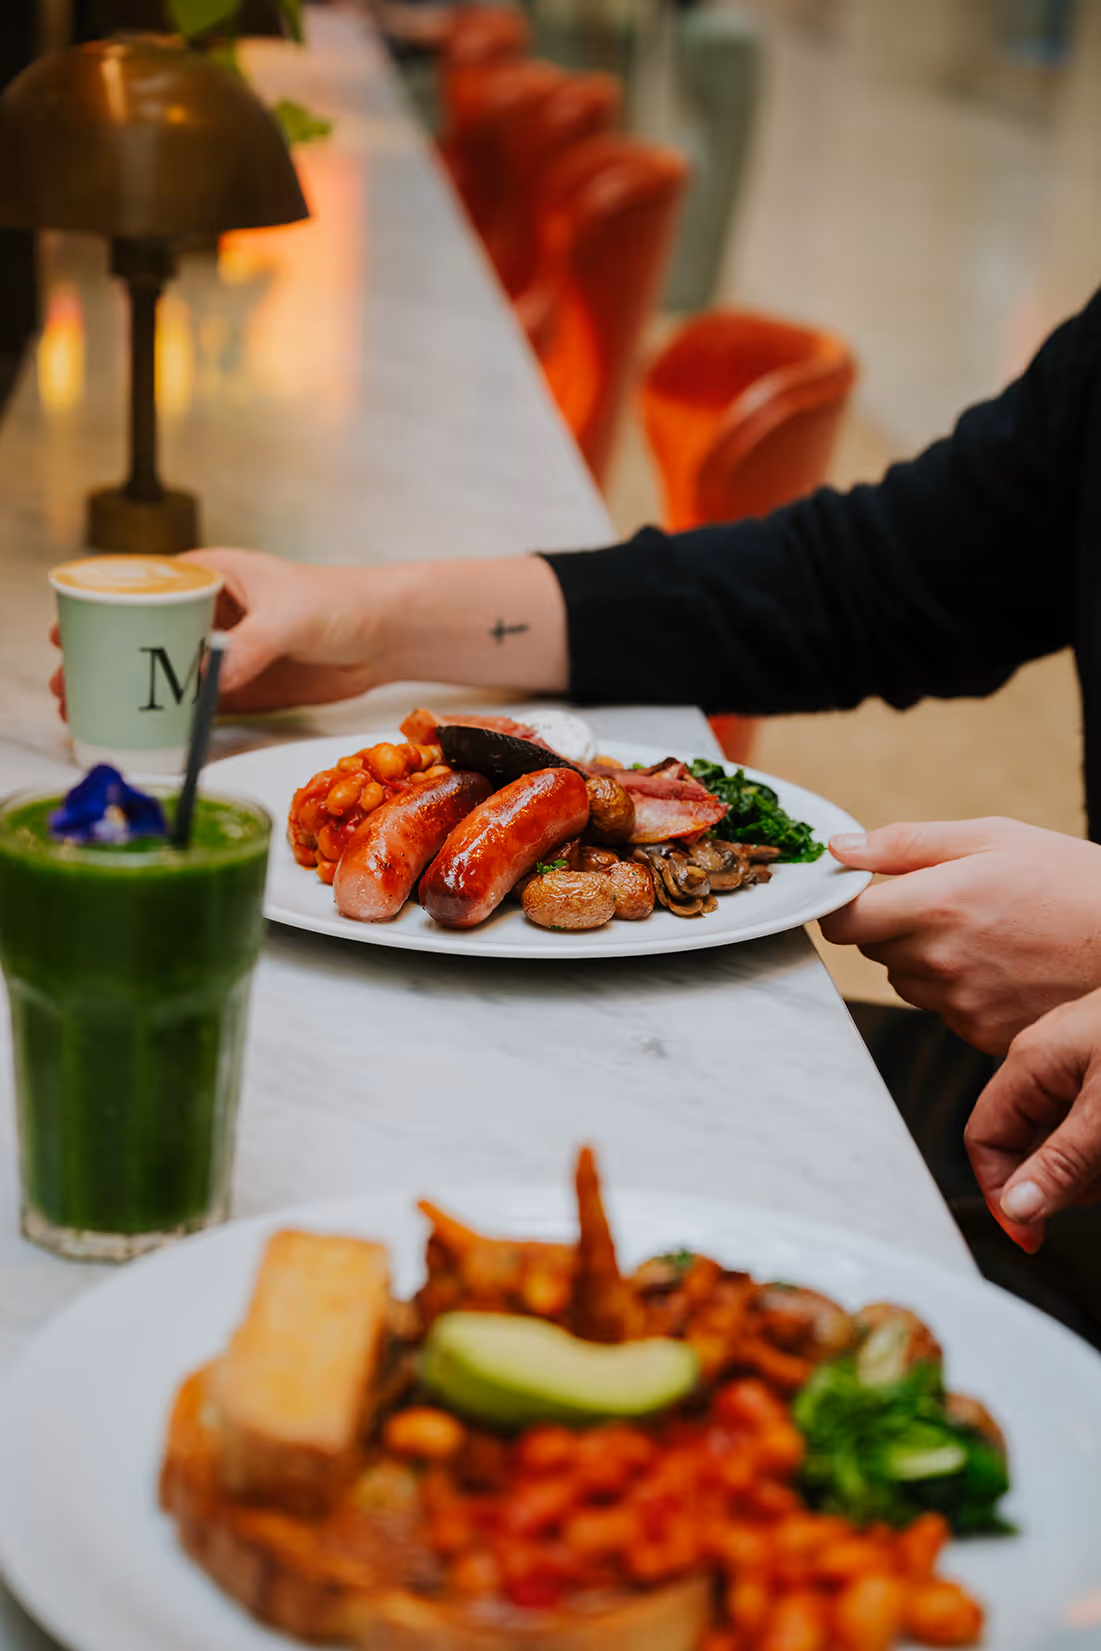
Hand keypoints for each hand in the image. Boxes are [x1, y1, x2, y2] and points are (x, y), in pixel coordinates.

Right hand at [49, 549, 385, 720]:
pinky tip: (145, 733)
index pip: (145, 590)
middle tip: (69, 685)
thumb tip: (210, 680)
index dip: (104, 612)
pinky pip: (198, 703)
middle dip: (106, 658)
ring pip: (166, 672)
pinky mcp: (243, 687)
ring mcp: (225, 651)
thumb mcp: (288, 619)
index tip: (70, 632)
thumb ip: (248, 648)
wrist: (386, 636)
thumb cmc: (341, 603)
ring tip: (90, 713)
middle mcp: (212, 613)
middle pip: (144, 635)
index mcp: (213, 576)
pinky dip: (172, 717)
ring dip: (131, 692)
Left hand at [820, 818, 1100, 1053]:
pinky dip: (960, 991)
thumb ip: (905, 845)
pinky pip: (944, 1011)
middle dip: (894, 927)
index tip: (857, 897)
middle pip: (873, 951)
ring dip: (926, 960)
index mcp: (937, 905)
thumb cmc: (1072, 881)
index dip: (842, 907)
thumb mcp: (992, 837)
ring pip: (907, 981)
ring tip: (986, 936)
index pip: (843, 922)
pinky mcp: (983, 1035)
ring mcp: (962, 1004)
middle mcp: (941, 961)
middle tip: (948, 906)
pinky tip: (1003, 967)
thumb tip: (841, 849)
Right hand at [965, 987, 1100, 1250]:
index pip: (984, 1137)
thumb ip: (1060, 1164)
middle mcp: (1047, 1058)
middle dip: (1066, 1175)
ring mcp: (1080, 1061)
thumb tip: (1015, 1208)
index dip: (1003, 1191)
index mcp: (1030, 1062)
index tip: (1033, 1232)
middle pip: (1029, 1141)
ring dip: (1095, 1162)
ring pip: (1067, 1136)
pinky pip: (1094, 1121)